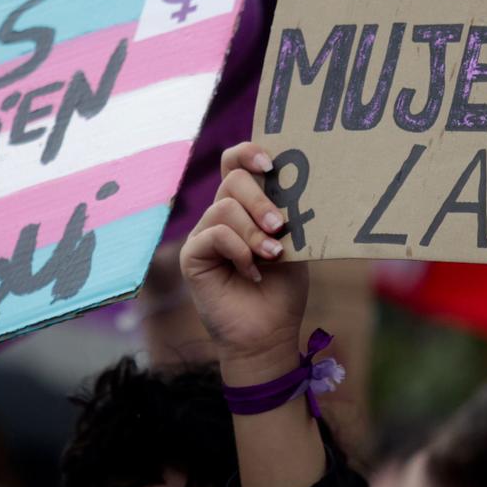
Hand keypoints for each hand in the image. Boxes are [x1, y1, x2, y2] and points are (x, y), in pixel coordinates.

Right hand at [179, 143, 309, 376]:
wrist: (269, 332)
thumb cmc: (282, 289)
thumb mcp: (293, 244)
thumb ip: (287, 215)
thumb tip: (294, 184)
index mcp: (246, 206)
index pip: (235, 164)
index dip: (248, 153)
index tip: (271, 165)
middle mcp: (221, 215)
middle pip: (232, 180)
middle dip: (260, 200)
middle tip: (280, 227)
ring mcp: (204, 235)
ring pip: (224, 208)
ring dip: (254, 231)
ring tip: (272, 255)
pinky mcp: (192, 256)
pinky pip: (214, 235)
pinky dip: (239, 250)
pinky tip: (252, 271)